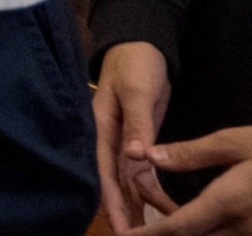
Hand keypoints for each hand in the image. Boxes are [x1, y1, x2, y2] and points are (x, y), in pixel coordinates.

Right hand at [96, 41, 173, 231]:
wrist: (141, 45)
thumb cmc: (134, 64)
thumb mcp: (137, 91)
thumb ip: (137, 124)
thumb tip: (135, 157)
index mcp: (100, 126)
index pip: (103, 170)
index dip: (110, 200)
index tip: (120, 228)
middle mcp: (107, 138)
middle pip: (112, 182)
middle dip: (121, 211)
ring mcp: (121, 141)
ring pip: (127, 182)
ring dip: (137, 206)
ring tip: (151, 232)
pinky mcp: (137, 141)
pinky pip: (141, 173)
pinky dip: (150, 192)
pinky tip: (163, 209)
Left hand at [145, 129, 251, 233]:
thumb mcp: (234, 143)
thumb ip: (191, 154)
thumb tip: (149, 156)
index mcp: (229, 203)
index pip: (179, 227)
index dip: (148, 234)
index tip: (125, 235)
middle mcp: (241, 229)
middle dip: (157, 229)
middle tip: (137, 194)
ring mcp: (250, 234)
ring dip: (177, 227)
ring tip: (150, 193)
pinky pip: (221, 235)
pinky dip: (198, 227)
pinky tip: (182, 208)